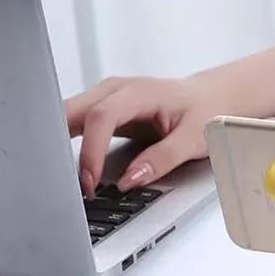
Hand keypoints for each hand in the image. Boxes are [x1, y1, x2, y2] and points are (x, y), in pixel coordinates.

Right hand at [66, 73, 257, 196]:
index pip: (101, 117)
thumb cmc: (206, 112)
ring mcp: (107, 98)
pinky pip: (76, 125)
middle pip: (72, 113)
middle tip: (71, 184)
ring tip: (71, 180)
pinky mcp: (105, 110)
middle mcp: (116, 90)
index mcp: (138, 92)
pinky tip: (74, 167)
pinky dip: (70, 145)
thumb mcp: (193, 138)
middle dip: (62, 147)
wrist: (212, 98)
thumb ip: (162, 159)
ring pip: (68, 117)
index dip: (91, 151)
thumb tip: (131, 179)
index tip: (91, 181)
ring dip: (62, 147)